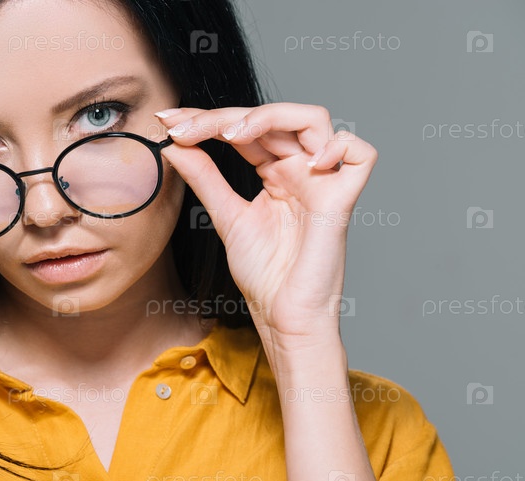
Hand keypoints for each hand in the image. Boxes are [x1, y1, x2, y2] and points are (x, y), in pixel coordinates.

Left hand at [156, 103, 377, 358]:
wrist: (281, 316)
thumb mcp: (225, 215)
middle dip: (224, 116)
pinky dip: (338, 146)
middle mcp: (301, 170)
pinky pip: (360, 155)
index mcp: (276, 172)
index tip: (168, 122)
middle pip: (272, 118)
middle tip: (183, 127)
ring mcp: (323, 182)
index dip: (208, 119)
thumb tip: (174, 144)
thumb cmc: (264, 274)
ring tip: (232, 135)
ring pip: (314, 120)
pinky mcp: (342, 201)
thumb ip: (204, 177)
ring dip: (270, 117)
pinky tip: (302, 160)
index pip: (246, 129)